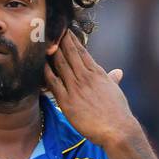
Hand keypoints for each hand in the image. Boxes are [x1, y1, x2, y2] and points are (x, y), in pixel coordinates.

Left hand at [44, 28, 137, 147]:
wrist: (117, 129)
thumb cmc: (118, 112)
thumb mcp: (116, 91)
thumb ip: (113, 80)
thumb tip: (118, 72)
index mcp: (97, 73)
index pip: (82, 51)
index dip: (72, 39)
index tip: (64, 30)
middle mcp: (86, 77)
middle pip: (69, 53)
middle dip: (59, 40)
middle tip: (49, 28)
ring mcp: (76, 88)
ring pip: (60, 64)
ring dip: (51, 52)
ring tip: (42, 41)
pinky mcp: (68, 102)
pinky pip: (53, 83)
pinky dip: (46, 73)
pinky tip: (39, 65)